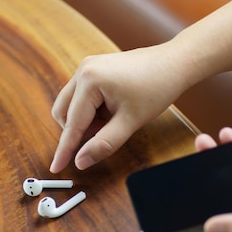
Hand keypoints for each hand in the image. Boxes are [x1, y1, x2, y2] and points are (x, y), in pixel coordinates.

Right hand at [49, 44, 188, 172]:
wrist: (175, 63)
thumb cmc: (156, 88)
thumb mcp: (130, 122)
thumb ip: (103, 144)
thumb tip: (80, 162)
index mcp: (89, 80)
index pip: (72, 124)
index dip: (65, 149)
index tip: (56, 168)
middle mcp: (83, 70)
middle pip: (64, 114)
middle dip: (79, 131)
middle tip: (106, 136)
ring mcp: (87, 67)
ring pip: (71, 106)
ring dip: (85, 121)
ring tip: (113, 121)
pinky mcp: (93, 68)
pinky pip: (81, 96)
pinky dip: (91, 111)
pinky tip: (112, 111)